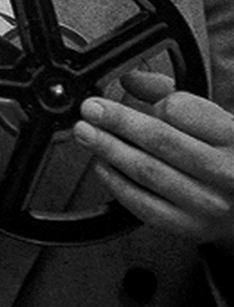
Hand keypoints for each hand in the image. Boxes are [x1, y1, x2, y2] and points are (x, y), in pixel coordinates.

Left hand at [73, 69, 233, 245]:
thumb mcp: (211, 118)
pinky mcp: (190, 228)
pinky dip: (117, 184)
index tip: (124, 94)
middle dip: (117, 122)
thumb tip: (129, 78)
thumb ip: (170, 93)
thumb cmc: (227, 155)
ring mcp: (208, 204)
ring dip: (109, 150)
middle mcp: (225, 171)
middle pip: (159, 140)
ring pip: (148, 172)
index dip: (148, 102)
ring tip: (88, 134)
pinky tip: (103, 166)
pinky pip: (144, 206)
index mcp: (232, 136)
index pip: (180, 110)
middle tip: (90, 111)